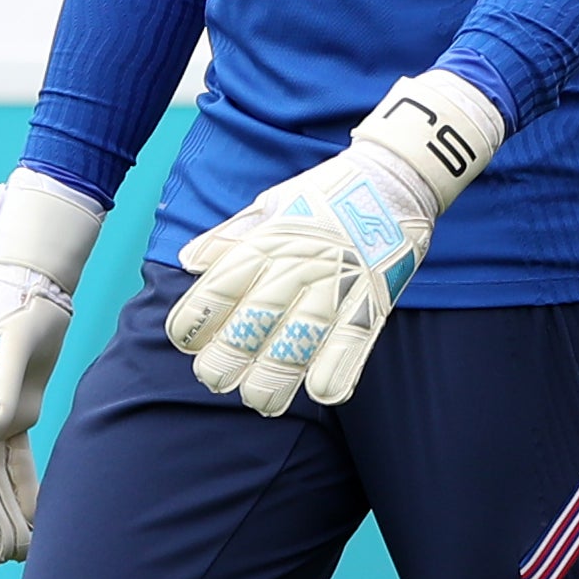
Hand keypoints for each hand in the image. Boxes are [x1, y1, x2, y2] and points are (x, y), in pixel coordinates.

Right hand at [0, 170, 105, 564]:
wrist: (34, 280)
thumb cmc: (21, 309)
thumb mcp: (12, 343)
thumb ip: (1, 387)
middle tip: (6, 559)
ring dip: (5, 514)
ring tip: (19, 555)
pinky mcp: (13, 414)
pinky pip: (14, 462)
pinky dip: (24, 491)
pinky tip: (39, 520)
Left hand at [164, 68, 505, 415]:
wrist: (394, 177)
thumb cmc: (326, 193)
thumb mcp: (272, 204)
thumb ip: (230, 236)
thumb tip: (189, 260)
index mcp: (268, 240)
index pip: (221, 286)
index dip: (197, 318)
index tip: (184, 342)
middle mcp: (299, 264)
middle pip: (255, 319)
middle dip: (229, 357)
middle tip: (214, 380)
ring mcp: (338, 284)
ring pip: (300, 339)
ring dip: (276, 376)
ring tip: (258, 400)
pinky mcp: (373, 299)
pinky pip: (355, 340)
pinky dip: (339, 369)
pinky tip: (321, 393)